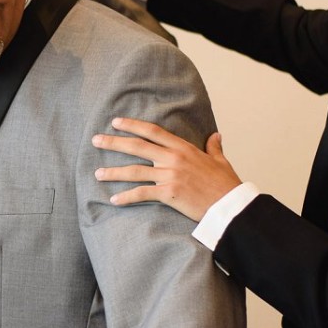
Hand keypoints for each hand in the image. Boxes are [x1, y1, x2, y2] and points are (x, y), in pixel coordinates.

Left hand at [93, 119, 241, 222]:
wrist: (231, 205)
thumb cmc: (226, 184)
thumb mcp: (220, 161)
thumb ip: (213, 147)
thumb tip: (216, 135)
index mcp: (183, 148)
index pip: (153, 132)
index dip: (133, 125)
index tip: (116, 122)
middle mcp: (173, 159)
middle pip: (137, 147)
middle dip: (114, 142)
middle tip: (96, 141)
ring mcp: (170, 176)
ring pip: (134, 171)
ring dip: (113, 172)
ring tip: (97, 173)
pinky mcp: (169, 194)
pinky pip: (142, 193)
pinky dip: (126, 197)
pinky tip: (114, 200)